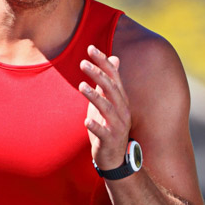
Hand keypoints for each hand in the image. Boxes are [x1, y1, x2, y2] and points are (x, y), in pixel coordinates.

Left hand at [79, 44, 131, 170]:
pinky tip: (86, 120)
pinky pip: (104, 132)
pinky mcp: (110, 140)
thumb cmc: (109, 125)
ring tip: (81, 86)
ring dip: (95, 97)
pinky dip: (96, 126)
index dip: (103, 62)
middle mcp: (122, 110)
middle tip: (82, 63)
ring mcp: (117, 126)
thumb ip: (109, 82)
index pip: (114, 76)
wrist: (115, 156)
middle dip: (98, 74)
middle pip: (111, 88)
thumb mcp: (110, 101)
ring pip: (108, 108)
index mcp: (121, 99)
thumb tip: (114, 58)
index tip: (91, 48)